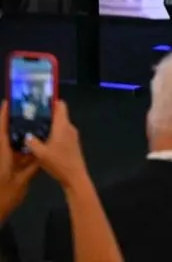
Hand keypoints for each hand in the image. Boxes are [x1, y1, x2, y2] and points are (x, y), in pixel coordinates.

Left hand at [0, 102, 39, 221]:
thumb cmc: (5, 195)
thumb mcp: (23, 180)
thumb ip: (32, 165)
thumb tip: (42, 150)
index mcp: (1, 153)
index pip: (1, 129)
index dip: (4, 114)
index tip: (9, 101)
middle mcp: (1, 154)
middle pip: (5, 134)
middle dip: (15, 123)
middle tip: (31, 112)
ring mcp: (2, 162)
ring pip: (9, 145)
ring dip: (19, 137)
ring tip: (37, 127)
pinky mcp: (5, 169)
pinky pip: (13, 155)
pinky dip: (21, 150)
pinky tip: (35, 149)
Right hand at [25, 101, 87, 192]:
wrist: (75, 176)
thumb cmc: (59, 162)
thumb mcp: (40, 153)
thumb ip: (32, 142)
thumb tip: (26, 135)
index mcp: (63, 126)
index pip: (61, 106)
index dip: (51, 101)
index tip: (40, 102)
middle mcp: (69, 127)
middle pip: (60, 115)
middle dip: (47, 114)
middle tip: (33, 116)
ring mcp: (73, 135)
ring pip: (60, 125)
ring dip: (50, 125)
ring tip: (35, 128)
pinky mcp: (73, 143)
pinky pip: (62, 133)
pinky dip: (54, 133)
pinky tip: (44, 140)